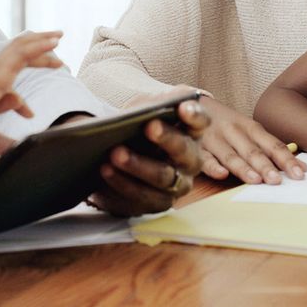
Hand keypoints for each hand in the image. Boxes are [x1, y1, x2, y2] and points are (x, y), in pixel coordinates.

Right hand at [0, 31, 63, 133]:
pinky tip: (55, 42)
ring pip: (22, 47)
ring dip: (42, 41)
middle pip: (18, 54)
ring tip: (59, 37)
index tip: (30, 115)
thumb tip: (24, 113)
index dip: (21, 103)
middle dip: (37, 51)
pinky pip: (25, 52)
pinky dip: (41, 46)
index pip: (8, 87)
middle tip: (55, 50)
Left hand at [87, 99, 208, 216]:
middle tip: (149, 126)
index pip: (200, 121)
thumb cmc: (140, 129)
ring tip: (116, 153)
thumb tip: (155, 105)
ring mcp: (177, 185)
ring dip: (139, 165)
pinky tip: (106, 169)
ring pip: (163, 177)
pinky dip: (122, 182)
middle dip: (167, 138)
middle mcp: (190, 160)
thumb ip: (155, 104)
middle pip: (184, 151)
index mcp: (191, 131)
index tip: (183, 107)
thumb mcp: (147, 109)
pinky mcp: (157, 203)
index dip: (194, 115)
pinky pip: (142, 196)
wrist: (124, 158)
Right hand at [190, 96, 305, 183]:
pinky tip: (221, 174)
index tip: (300, 173)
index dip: (286, 159)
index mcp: (249, 127)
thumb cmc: (227, 124)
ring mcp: (214, 139)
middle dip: (266, 165)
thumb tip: (303, 167)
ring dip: (243, 167)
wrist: (189, 104)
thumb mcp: (249, 130)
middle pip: (252, 150)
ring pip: (230, 155)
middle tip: (278, 180)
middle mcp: (233, 131)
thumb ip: (272, 148)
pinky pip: (204, 158)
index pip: (271, 144)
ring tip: (256, 180)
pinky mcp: (196, 147)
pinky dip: (213, 166)